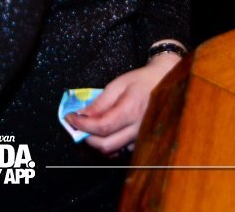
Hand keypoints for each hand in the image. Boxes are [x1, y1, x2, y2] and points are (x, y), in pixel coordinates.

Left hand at [66, 52, 182, 153]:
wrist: (164, 84)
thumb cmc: (140, 81)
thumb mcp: (118, 84)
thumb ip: (100, 102)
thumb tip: (82, 115)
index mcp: (131, 110)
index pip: (102, 127)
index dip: (82, 125)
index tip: (70, 117)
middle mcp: (138, 129)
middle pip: (105, 145)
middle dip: (86, 137)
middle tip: (77, 125)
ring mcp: (141, 139)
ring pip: (112, 152)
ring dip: (95, 143)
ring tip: (88, 128)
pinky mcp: (142, 143)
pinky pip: (120, 151)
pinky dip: (107, 145)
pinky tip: (102, 132)